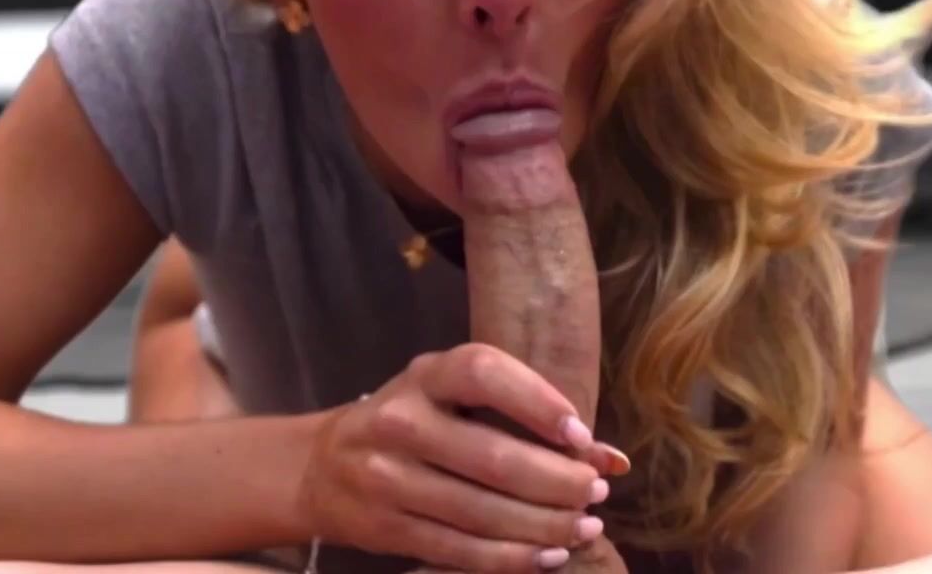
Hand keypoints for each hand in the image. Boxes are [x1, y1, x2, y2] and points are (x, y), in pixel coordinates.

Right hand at [300, 342, 630, 572]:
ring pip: (481, 512)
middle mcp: (401, 423)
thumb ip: (529, 417)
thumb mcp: (457, 397)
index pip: (485, 376)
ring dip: (543, 525)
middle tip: (595, 492)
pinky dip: (511, 558)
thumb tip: (611, 459)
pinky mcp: (385, 529)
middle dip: (557, 482)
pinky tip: (548, 556)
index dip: (539, 403)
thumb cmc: (415, 420)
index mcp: (426, 376)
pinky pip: (459, 550)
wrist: (320, 466)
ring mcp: (387, 479)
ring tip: (585, 527)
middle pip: (493, 458)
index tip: (581, 435)